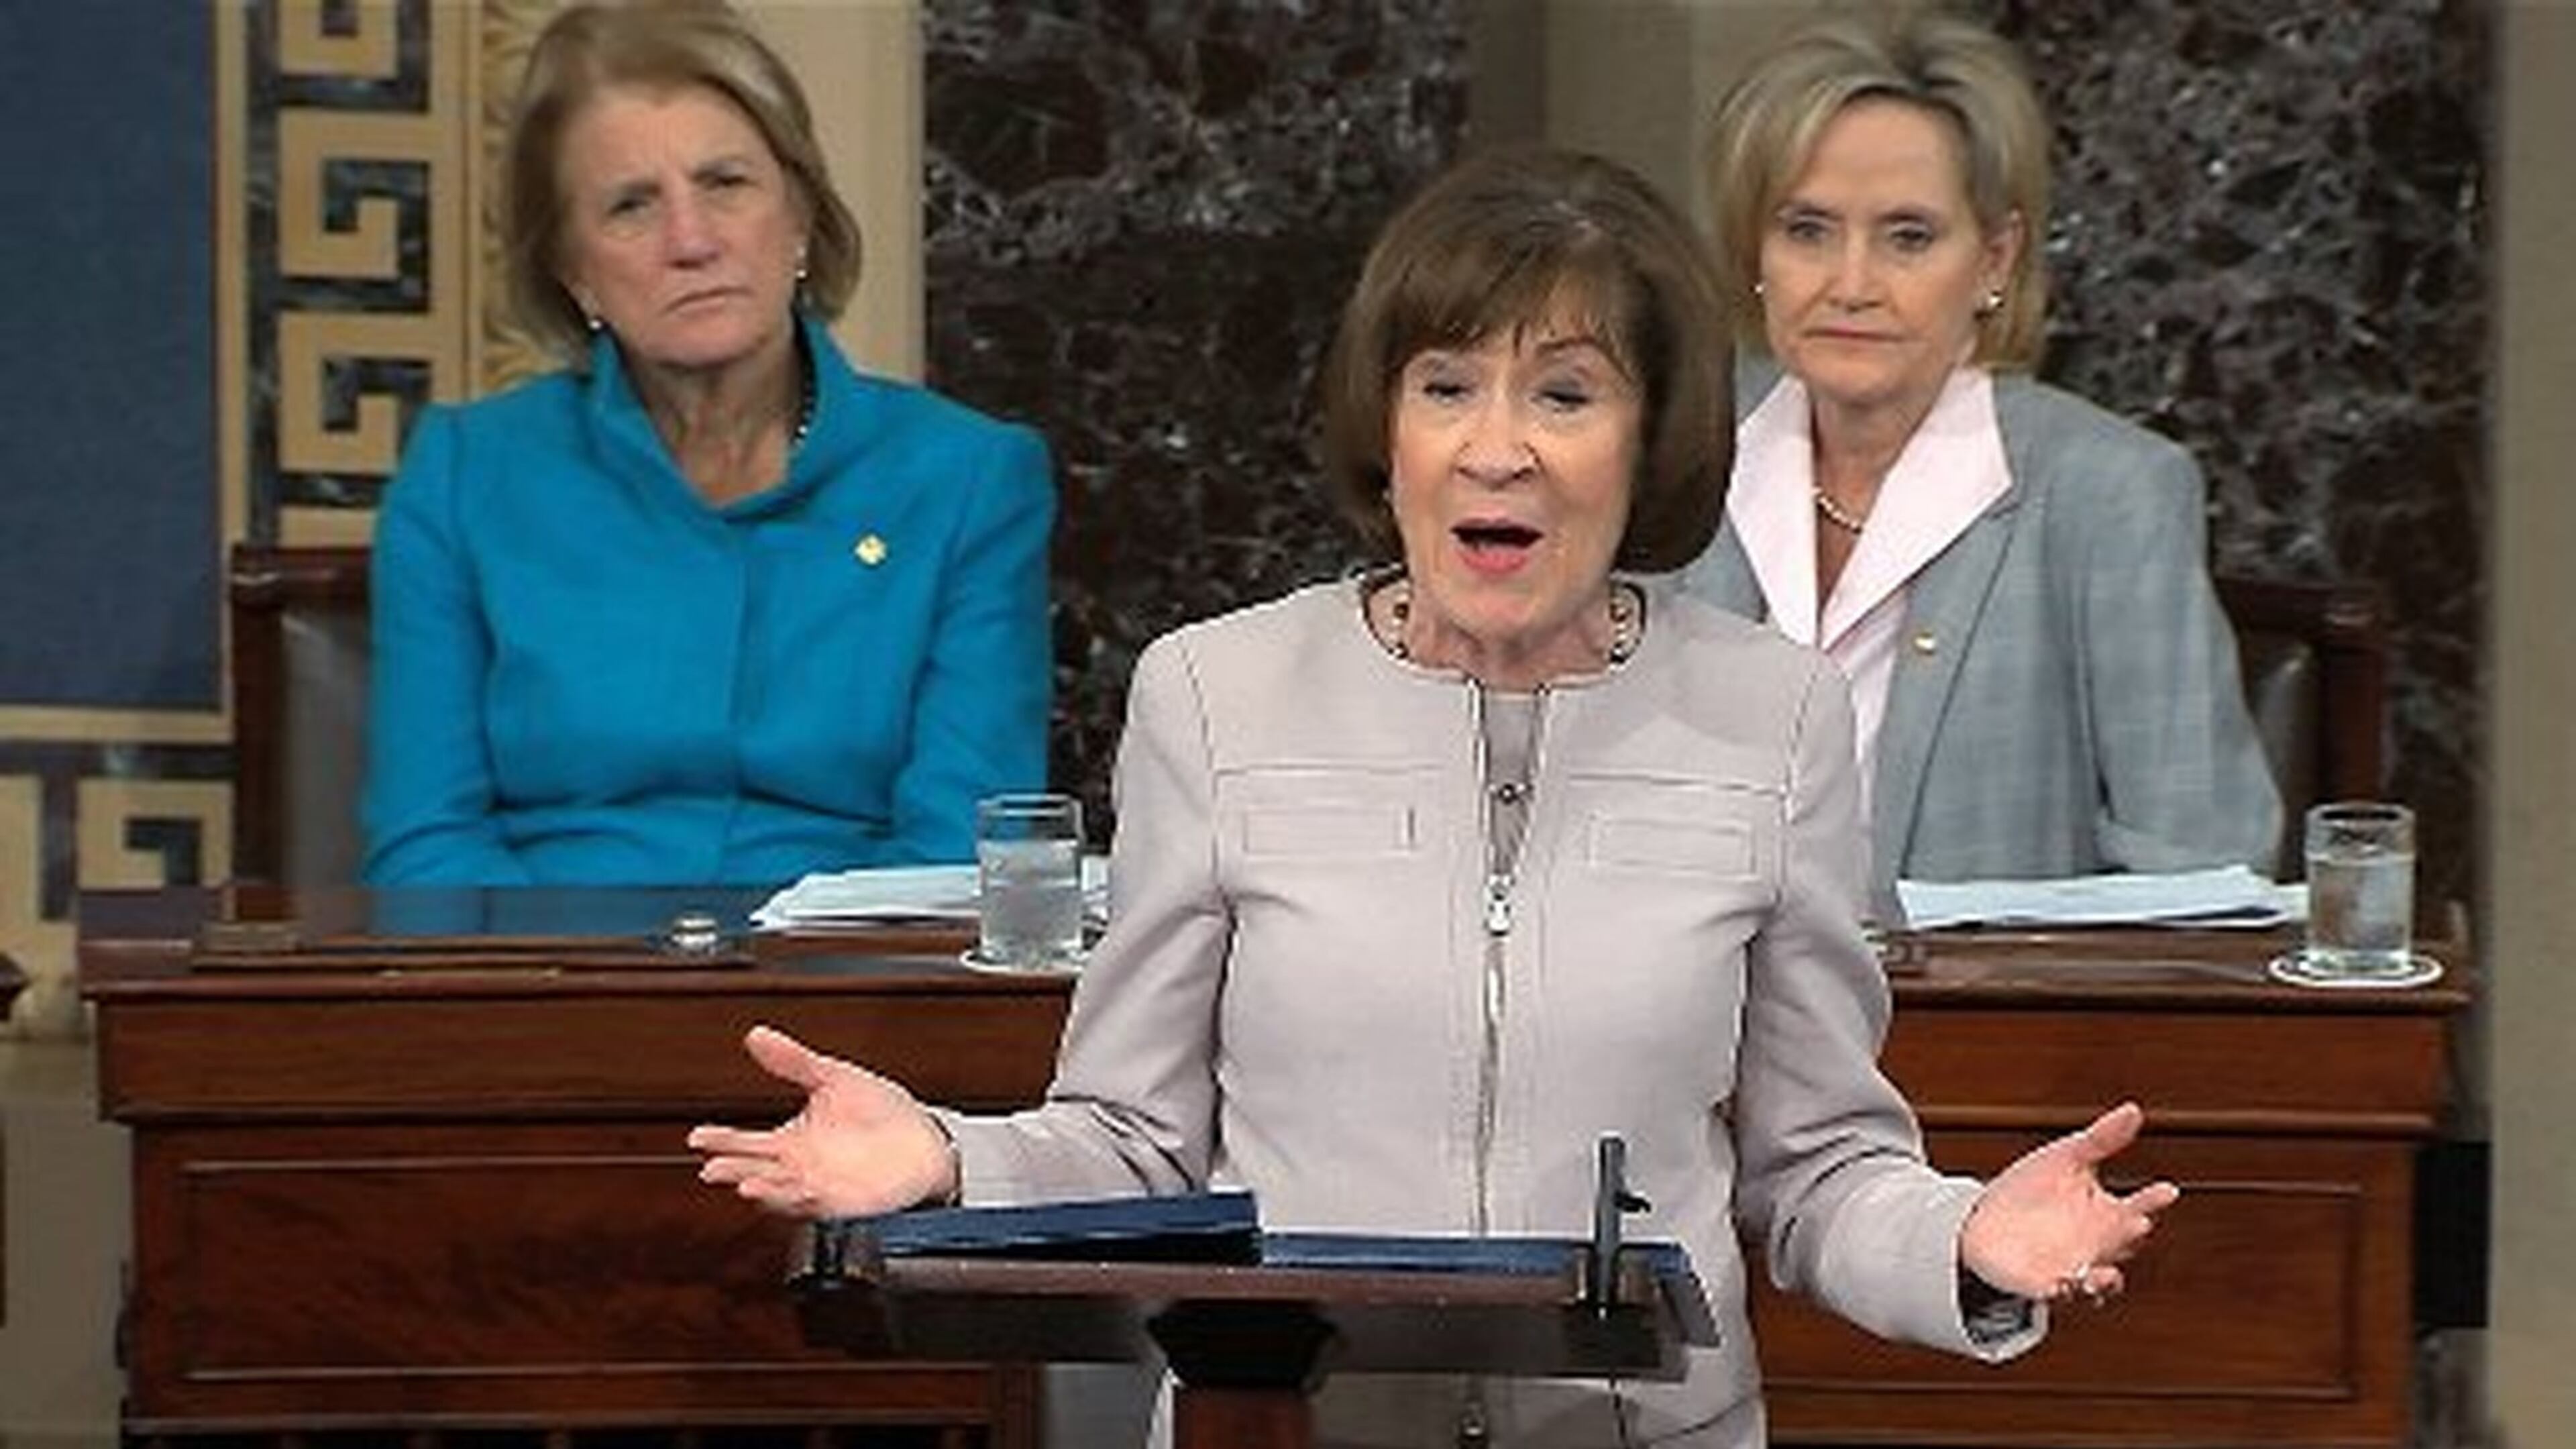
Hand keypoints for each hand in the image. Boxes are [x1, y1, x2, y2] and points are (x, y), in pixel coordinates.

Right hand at [685, 1025, 958, 1217]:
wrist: (922, 1138)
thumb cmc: (880, 1111)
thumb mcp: (833, 1077)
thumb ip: (794, 1061)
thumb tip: (757, 1035)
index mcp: (791, 1141)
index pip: (746, 1142)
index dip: (720, 1139)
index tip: (698, 1136)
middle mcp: (799, 1168)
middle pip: (755, 1172)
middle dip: (733, 1171)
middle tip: (711, 1168)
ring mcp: (819, 1187)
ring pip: (781, 1193)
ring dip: (764, 1191)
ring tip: (745, 1185)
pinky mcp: (844, 1201)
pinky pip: (817, 1205)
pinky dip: (802, 1200)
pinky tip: (793, 1190)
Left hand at [1958, 1101, 2179, 1303]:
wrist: (1984, 1220)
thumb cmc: (2033, 1188)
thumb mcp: (2065, 1158)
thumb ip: (2100, 1140)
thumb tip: (2133, 1110)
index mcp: (2108, 1213)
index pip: (2139, 1206)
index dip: (2153, 1199)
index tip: (2167, 1189)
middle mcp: (2099, 1245)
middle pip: (2122, 1244)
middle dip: (2130, 1235)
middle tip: (2137, 1222)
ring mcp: (2075, 1268)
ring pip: (2100, 1281)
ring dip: (2105, 1280)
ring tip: (2104, 1273)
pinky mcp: (2046, 1286)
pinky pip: (2059, 1295)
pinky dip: (2062, 1292)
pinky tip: (2061, 1284)